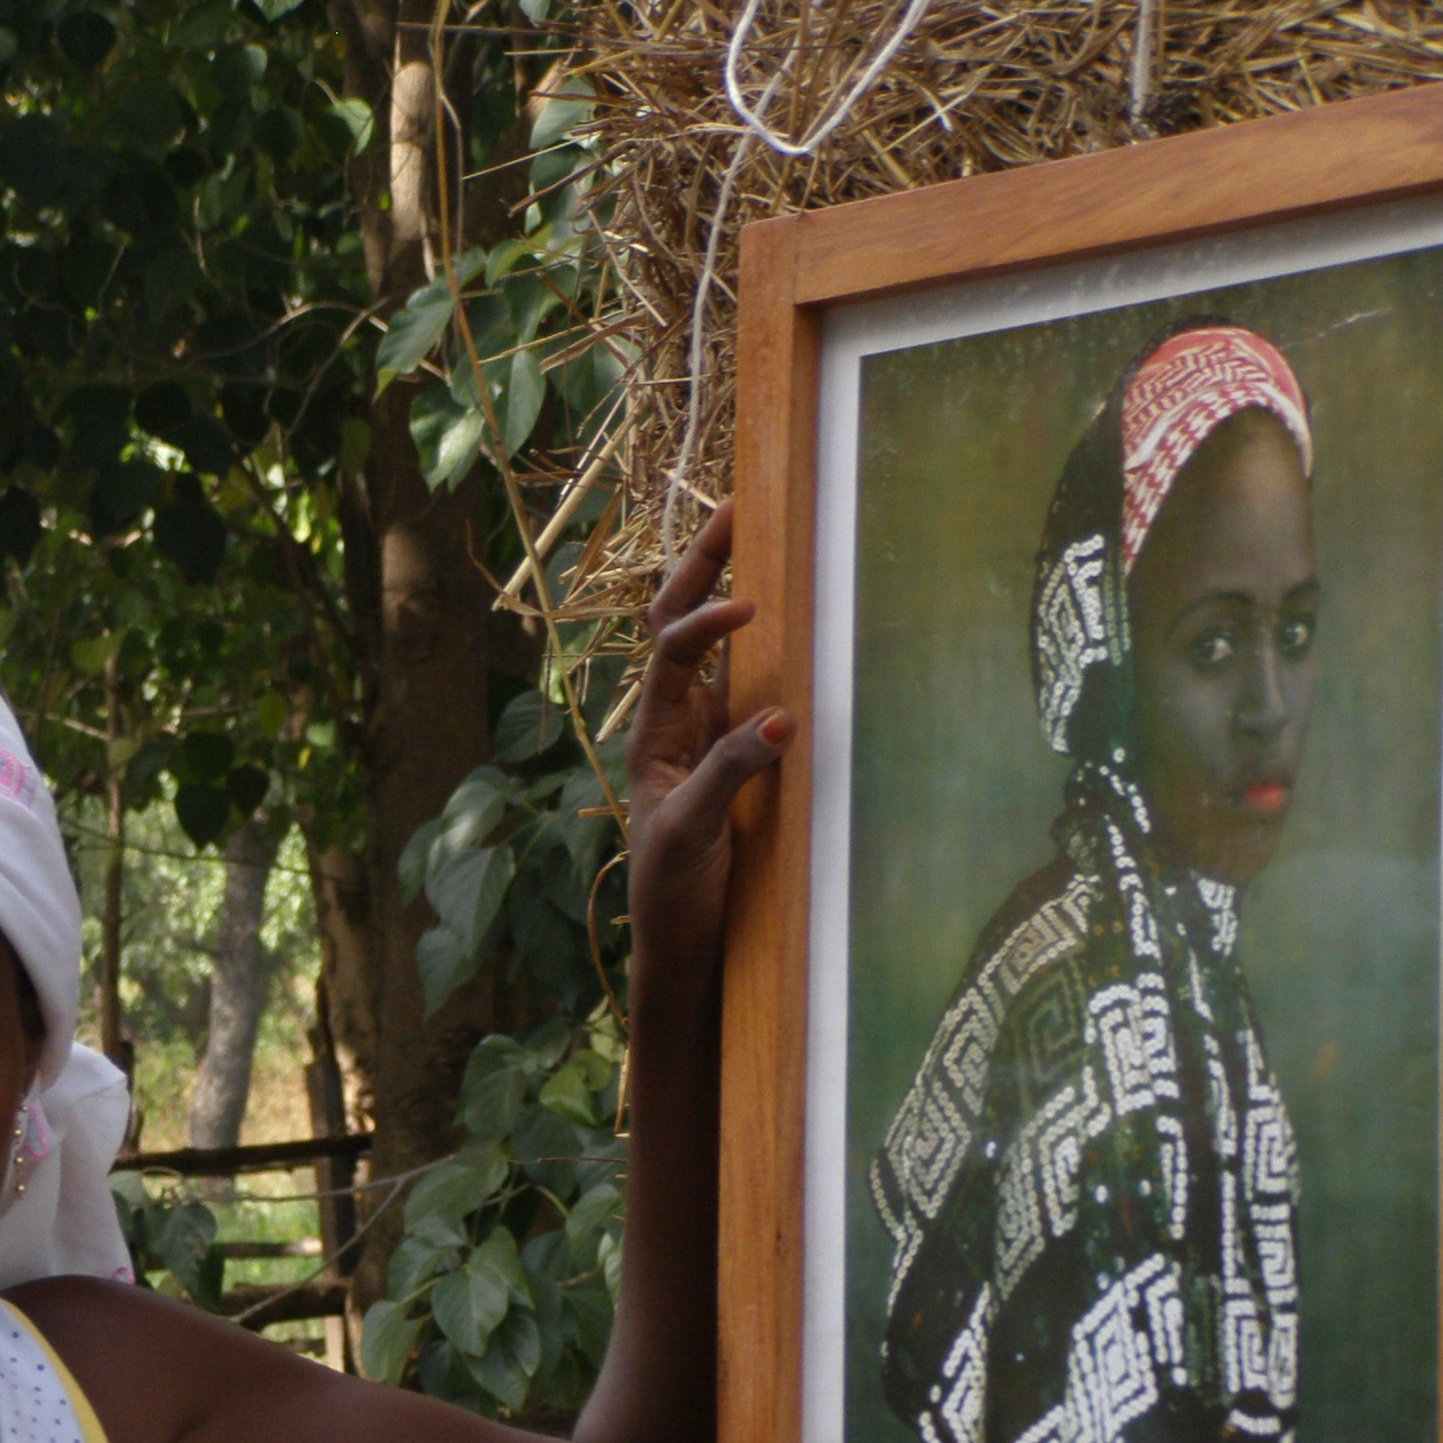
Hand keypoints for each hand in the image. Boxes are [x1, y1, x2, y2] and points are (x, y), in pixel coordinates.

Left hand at [624, 497, 794, 974]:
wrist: (681, 936)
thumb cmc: (673, 887)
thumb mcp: (695, 831)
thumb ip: (730, 774)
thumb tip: (781, 720)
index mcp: (653, 732)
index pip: (672, 651)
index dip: (704, 621)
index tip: (747, 609)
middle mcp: (674, 718)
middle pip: (677, 622)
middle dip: (704, 565)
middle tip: (737, 506)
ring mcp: (704, 730)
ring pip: (710, 645)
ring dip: (727, 587)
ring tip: (755, 530)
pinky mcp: (733, 750)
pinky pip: (745, 683)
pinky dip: (762, 643)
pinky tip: (789, 612)